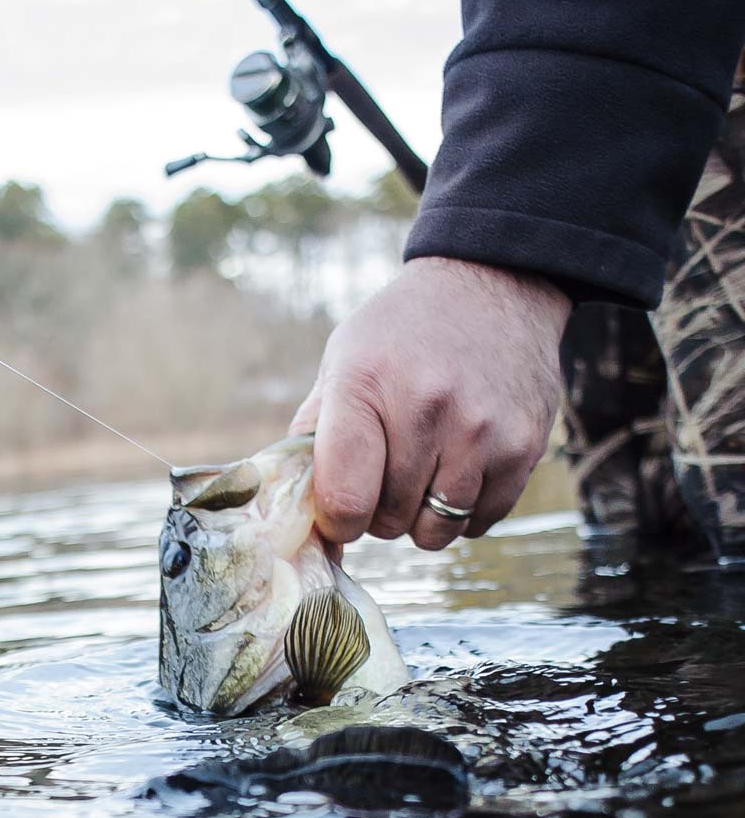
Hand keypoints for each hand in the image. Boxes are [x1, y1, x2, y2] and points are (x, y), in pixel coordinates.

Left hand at [290, 258, 571, 549]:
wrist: (493, 285)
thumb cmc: (402, 333)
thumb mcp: (343, 360)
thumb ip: (313, 435)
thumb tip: (294, 515)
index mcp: (364, 384)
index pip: (344, 499)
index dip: (337, 522)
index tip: (341, 510)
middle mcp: (425, 408)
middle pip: (388, 520)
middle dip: (380, 510)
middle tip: (388, 470)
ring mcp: (480, 431)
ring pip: (436, 532)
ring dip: (423, 517)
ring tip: (424, 470)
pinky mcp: (522, 448)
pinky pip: (481, 522)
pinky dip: (465, 512)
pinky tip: (461, 467)